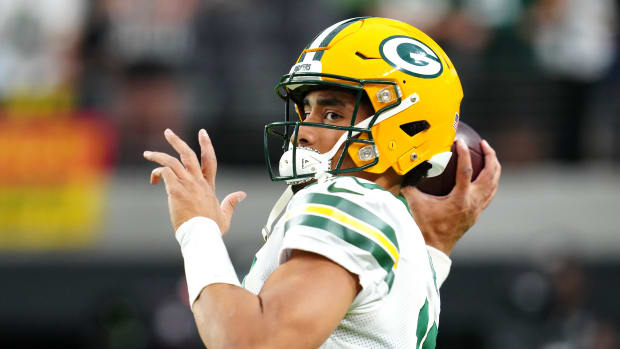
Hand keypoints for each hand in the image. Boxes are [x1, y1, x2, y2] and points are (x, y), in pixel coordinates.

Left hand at [144, 129, 245, 232]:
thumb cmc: (212, 228)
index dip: (206, 144)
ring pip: (171, 161)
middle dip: (177, 141)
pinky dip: (157, 172)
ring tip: (147, 154)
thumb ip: (231, 203)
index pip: (209, 159)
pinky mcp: (175, 191)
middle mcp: (198, 181)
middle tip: (167, 132)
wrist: (202, 234)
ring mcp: (187, 185)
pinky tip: (153, 179)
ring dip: (158, 155)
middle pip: (188, 154)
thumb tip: (242, 194)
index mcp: (208, 186)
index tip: (202, 132)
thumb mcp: (225, 214)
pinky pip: (165, 173)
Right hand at [401, 139, 500, 255]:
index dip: (463, 153)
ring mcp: (477, 209)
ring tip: (489, 155)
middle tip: (484, 144)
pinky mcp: (476, 213)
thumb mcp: (414, 203)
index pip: (466, 171)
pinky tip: (485, 176)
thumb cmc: (424, 227)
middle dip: (490, 157)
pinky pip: (489, 194)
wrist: (434, 249)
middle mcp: (473, 203)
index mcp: (460, 199)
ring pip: (493, 185)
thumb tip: (404, 170)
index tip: (459, 141)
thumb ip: (410, 185)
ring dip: (493, 168)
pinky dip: (490, 181)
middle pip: (490, 175)